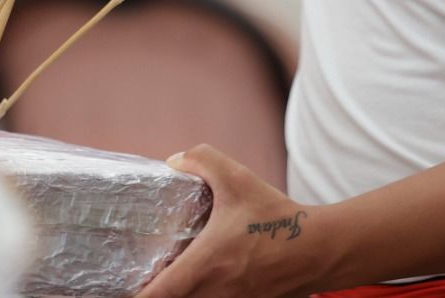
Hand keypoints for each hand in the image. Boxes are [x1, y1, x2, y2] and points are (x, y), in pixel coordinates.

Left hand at [137, 144, 323, 297]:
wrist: (320, 248)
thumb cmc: (276, 215)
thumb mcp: (237, 177)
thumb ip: (202, 160)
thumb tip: (173, 161)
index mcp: (208, 263)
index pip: (161, 293)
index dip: (138, 296)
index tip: (125, 291)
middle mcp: (217, 291)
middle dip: (156, 295)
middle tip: (142, 282)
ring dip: (181, 296)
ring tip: (168, 282)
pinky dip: (202, 297)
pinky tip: (197, 284)